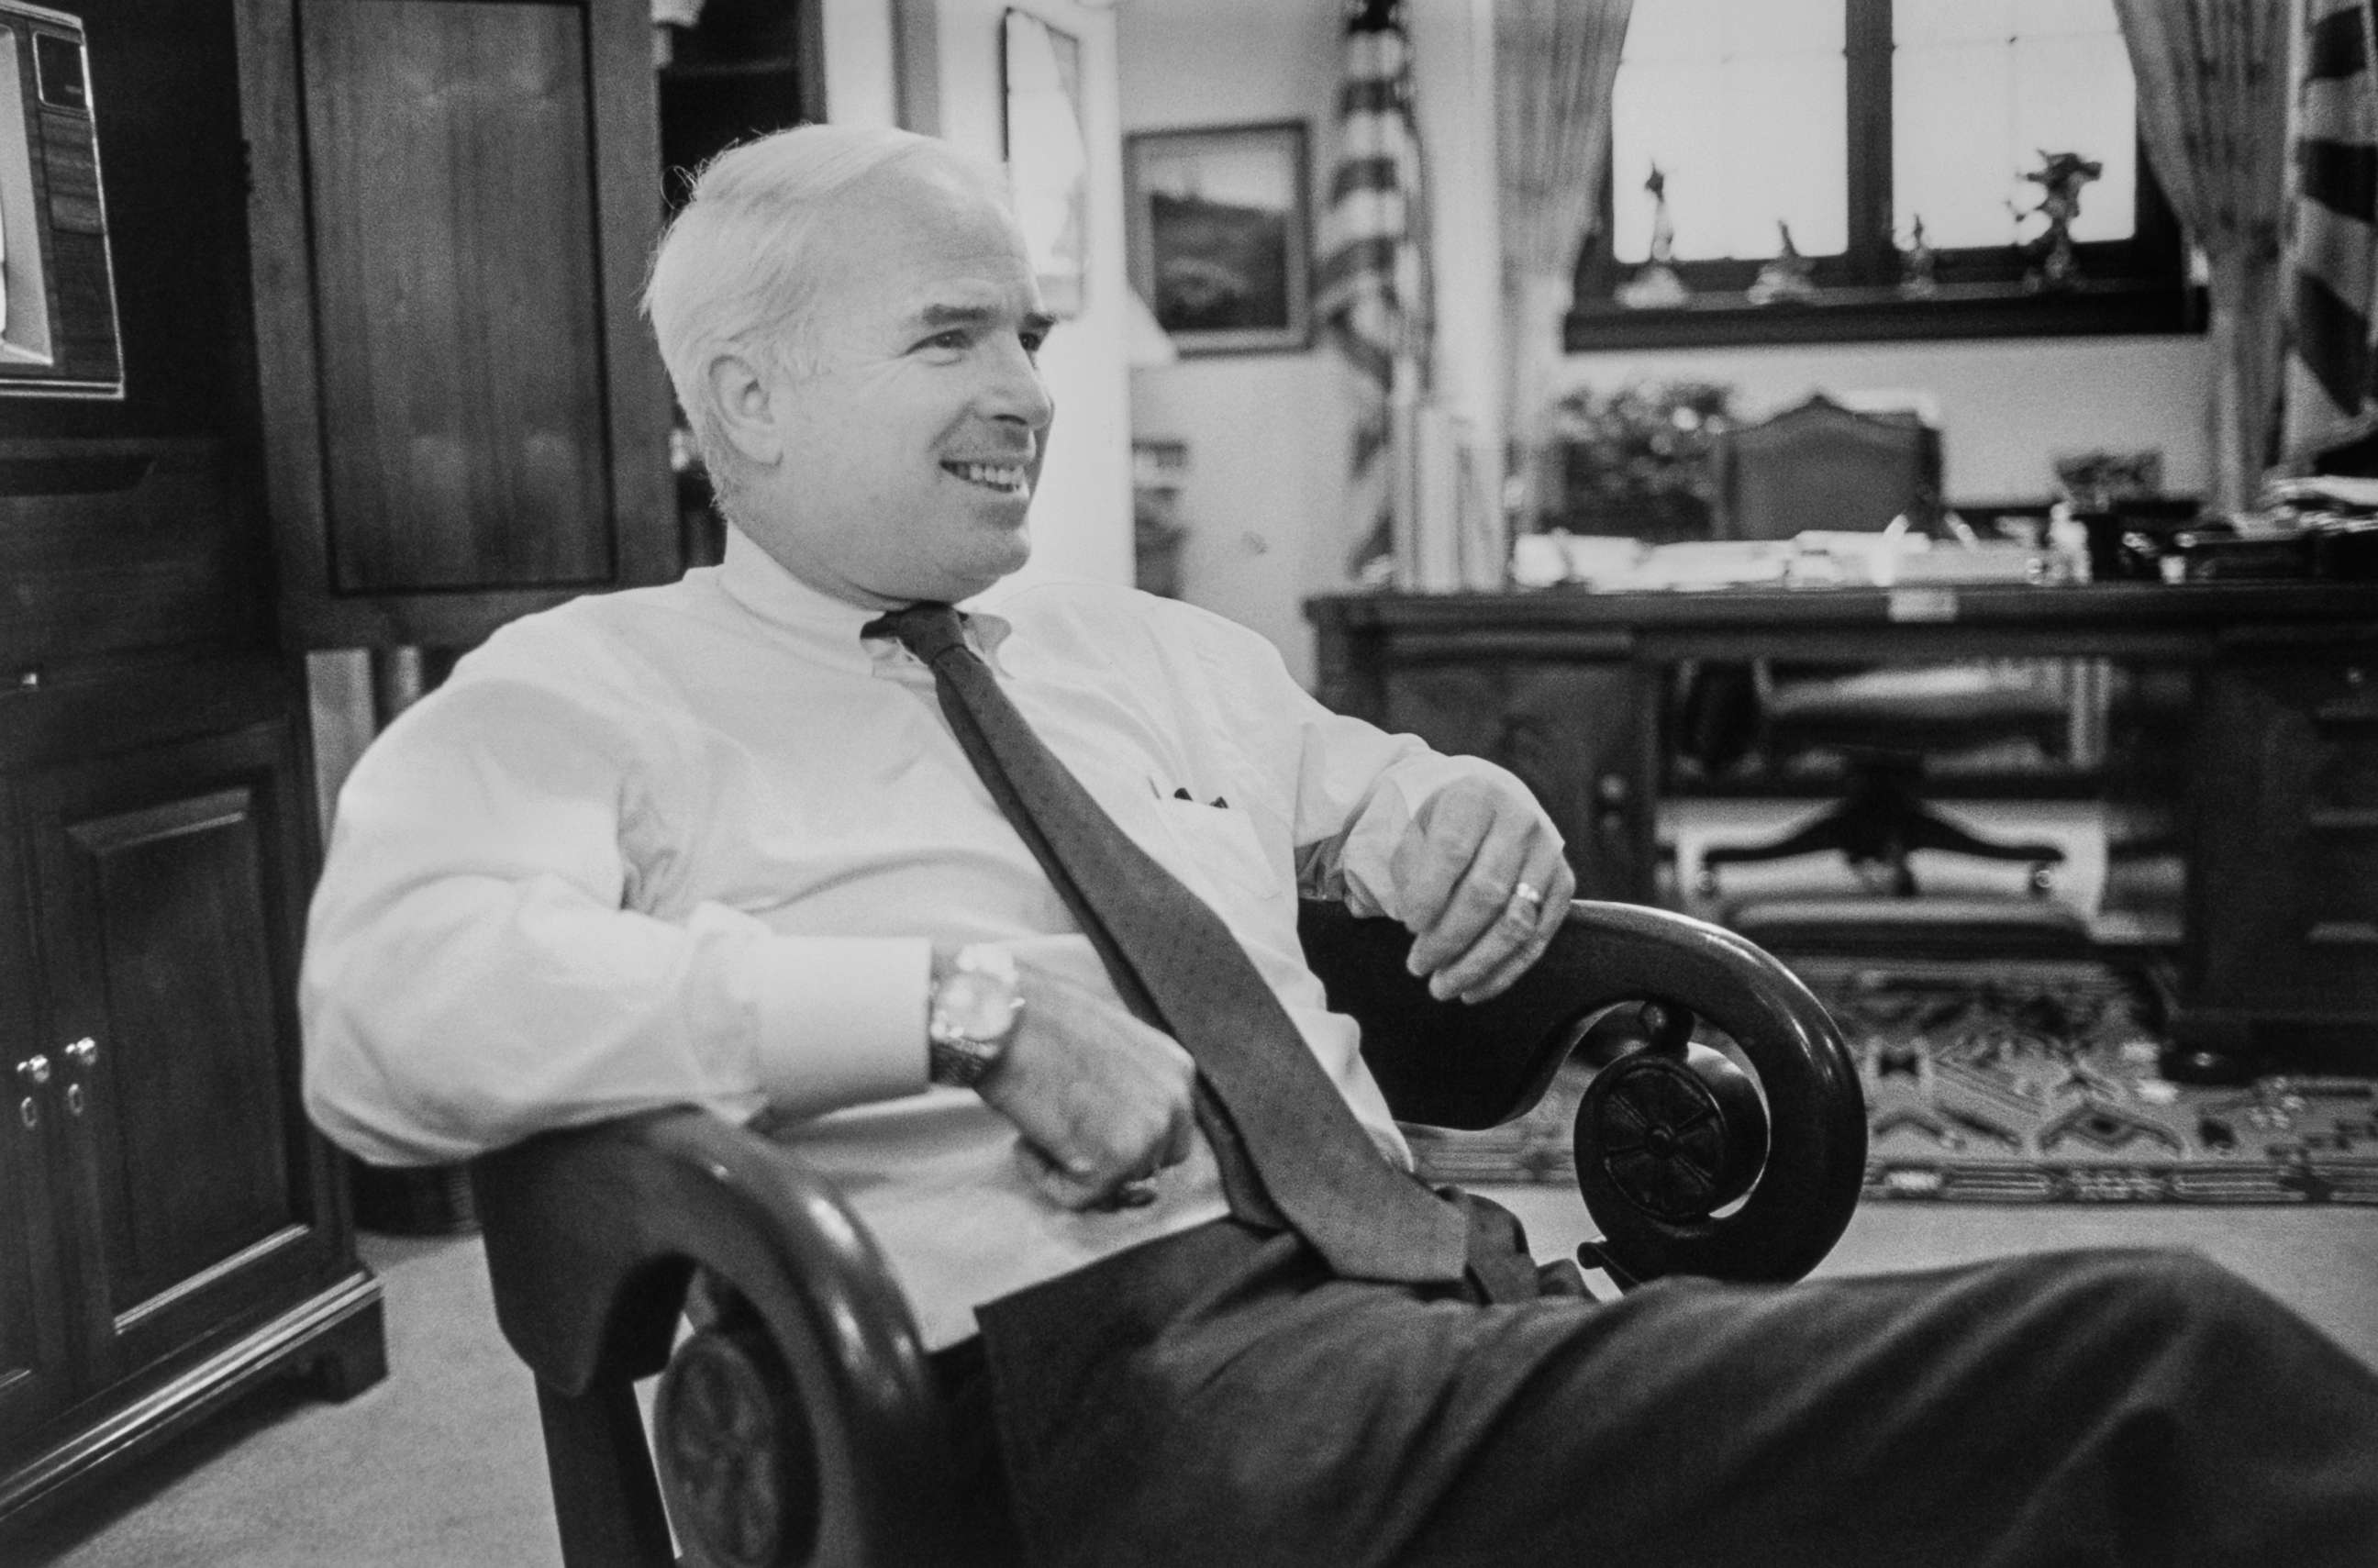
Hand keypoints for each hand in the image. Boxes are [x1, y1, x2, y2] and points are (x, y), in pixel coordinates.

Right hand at [969, 957, 1198, 1211]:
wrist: (1000, 1016)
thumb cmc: (1040, 1021)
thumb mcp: (1110, 1044)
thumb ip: (1129, 1085)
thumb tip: (1118, 1131)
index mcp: (1177, 1070)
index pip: (1168, 1132)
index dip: (1124, 1137)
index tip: (1085, 1124)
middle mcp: (1175, 1103)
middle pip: (1149, 1165)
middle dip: (1107, 1159)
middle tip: (1062, 1133)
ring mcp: (1147, 1135)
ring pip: (1114, 1184)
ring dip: (1073, 1166)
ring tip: (1041, 1124)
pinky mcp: (1112, 1163)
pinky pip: (1077, 1198)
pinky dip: (1044, 1177)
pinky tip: (1026, 1139)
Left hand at [1390, 773, 1574, 1003]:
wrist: (1492, 805)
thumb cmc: (1442, 826)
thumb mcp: (1415, 829)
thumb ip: (1405, 868)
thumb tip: (1401, 919)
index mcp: (1475, 798)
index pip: (1452, 850)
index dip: (1429, 893)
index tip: (1410, 925)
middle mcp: (1519, 822)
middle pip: (1486, 892)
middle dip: (1448, 938)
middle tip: (1417, 966)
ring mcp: (1547, 855)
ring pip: (1515, 922)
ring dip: (1476, 963)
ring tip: (1442, 986)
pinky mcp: (1563, 885)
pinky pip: (1537, 939)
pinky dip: (1504, 971)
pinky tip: (1473, 990)